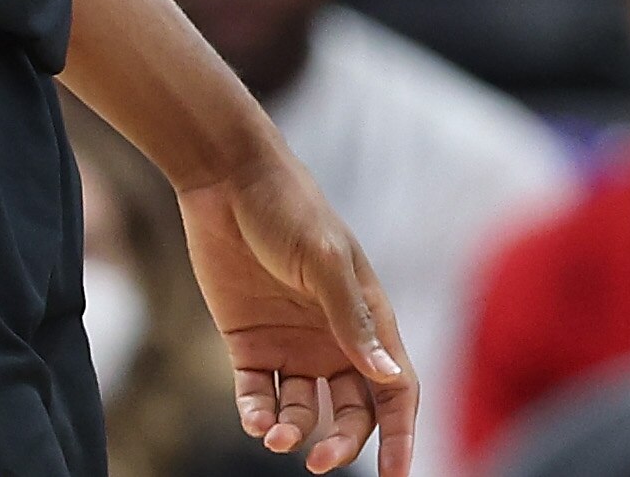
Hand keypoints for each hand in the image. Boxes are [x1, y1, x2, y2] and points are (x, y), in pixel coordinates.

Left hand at [175, 148, 417, 474]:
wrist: (229, 179)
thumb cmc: (290, 210)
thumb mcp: (327, 262)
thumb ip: (354, 322)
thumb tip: (389, 379)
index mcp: (368, 317)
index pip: (395, 388)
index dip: (400, 436)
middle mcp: (333, 337)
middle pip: (351, 410)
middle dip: (342, 443)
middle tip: (319, 463)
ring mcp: (291, 342)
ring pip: (303, 410)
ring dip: (294, 432)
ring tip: (273, 436)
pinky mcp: (248, 343)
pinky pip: (256, 395)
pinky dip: (256, 415)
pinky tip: (253, 419)